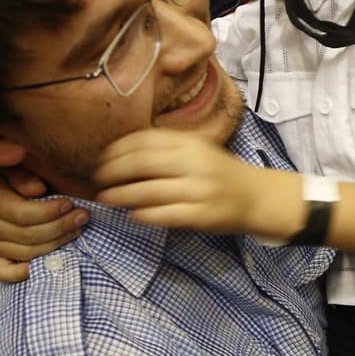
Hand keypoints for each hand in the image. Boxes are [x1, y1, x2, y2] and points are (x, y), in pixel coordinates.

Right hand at [0, 167, 86, 282]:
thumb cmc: (12, 177)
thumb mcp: (12, 167)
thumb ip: (22, 175)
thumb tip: (37, 189)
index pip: (24, 215)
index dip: (50, 212)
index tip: (71, 204)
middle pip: (30, 236)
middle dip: (61, 227)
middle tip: (83, 216)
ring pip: (28, 253)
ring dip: (56, 244)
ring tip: (77, 230)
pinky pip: (4, 272)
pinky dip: (19, 274)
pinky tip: (39, 268)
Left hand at [93, 129, 301, 239]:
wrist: (257, 197)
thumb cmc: (220, 174)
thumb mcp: (198, 151)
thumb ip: (166, 149)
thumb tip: (120, 155)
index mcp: (191, 143)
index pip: (144, 140)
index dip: (117, 149)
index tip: (101, 158)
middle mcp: (195, 163)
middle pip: (142, 163)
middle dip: (113, 172)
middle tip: (98, 180)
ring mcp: (200, 190)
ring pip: (149, 191)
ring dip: (122, 195)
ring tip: (106, 198)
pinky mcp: (202, 215)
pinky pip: (165, 215)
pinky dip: (144, 215)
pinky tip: (133, 215)